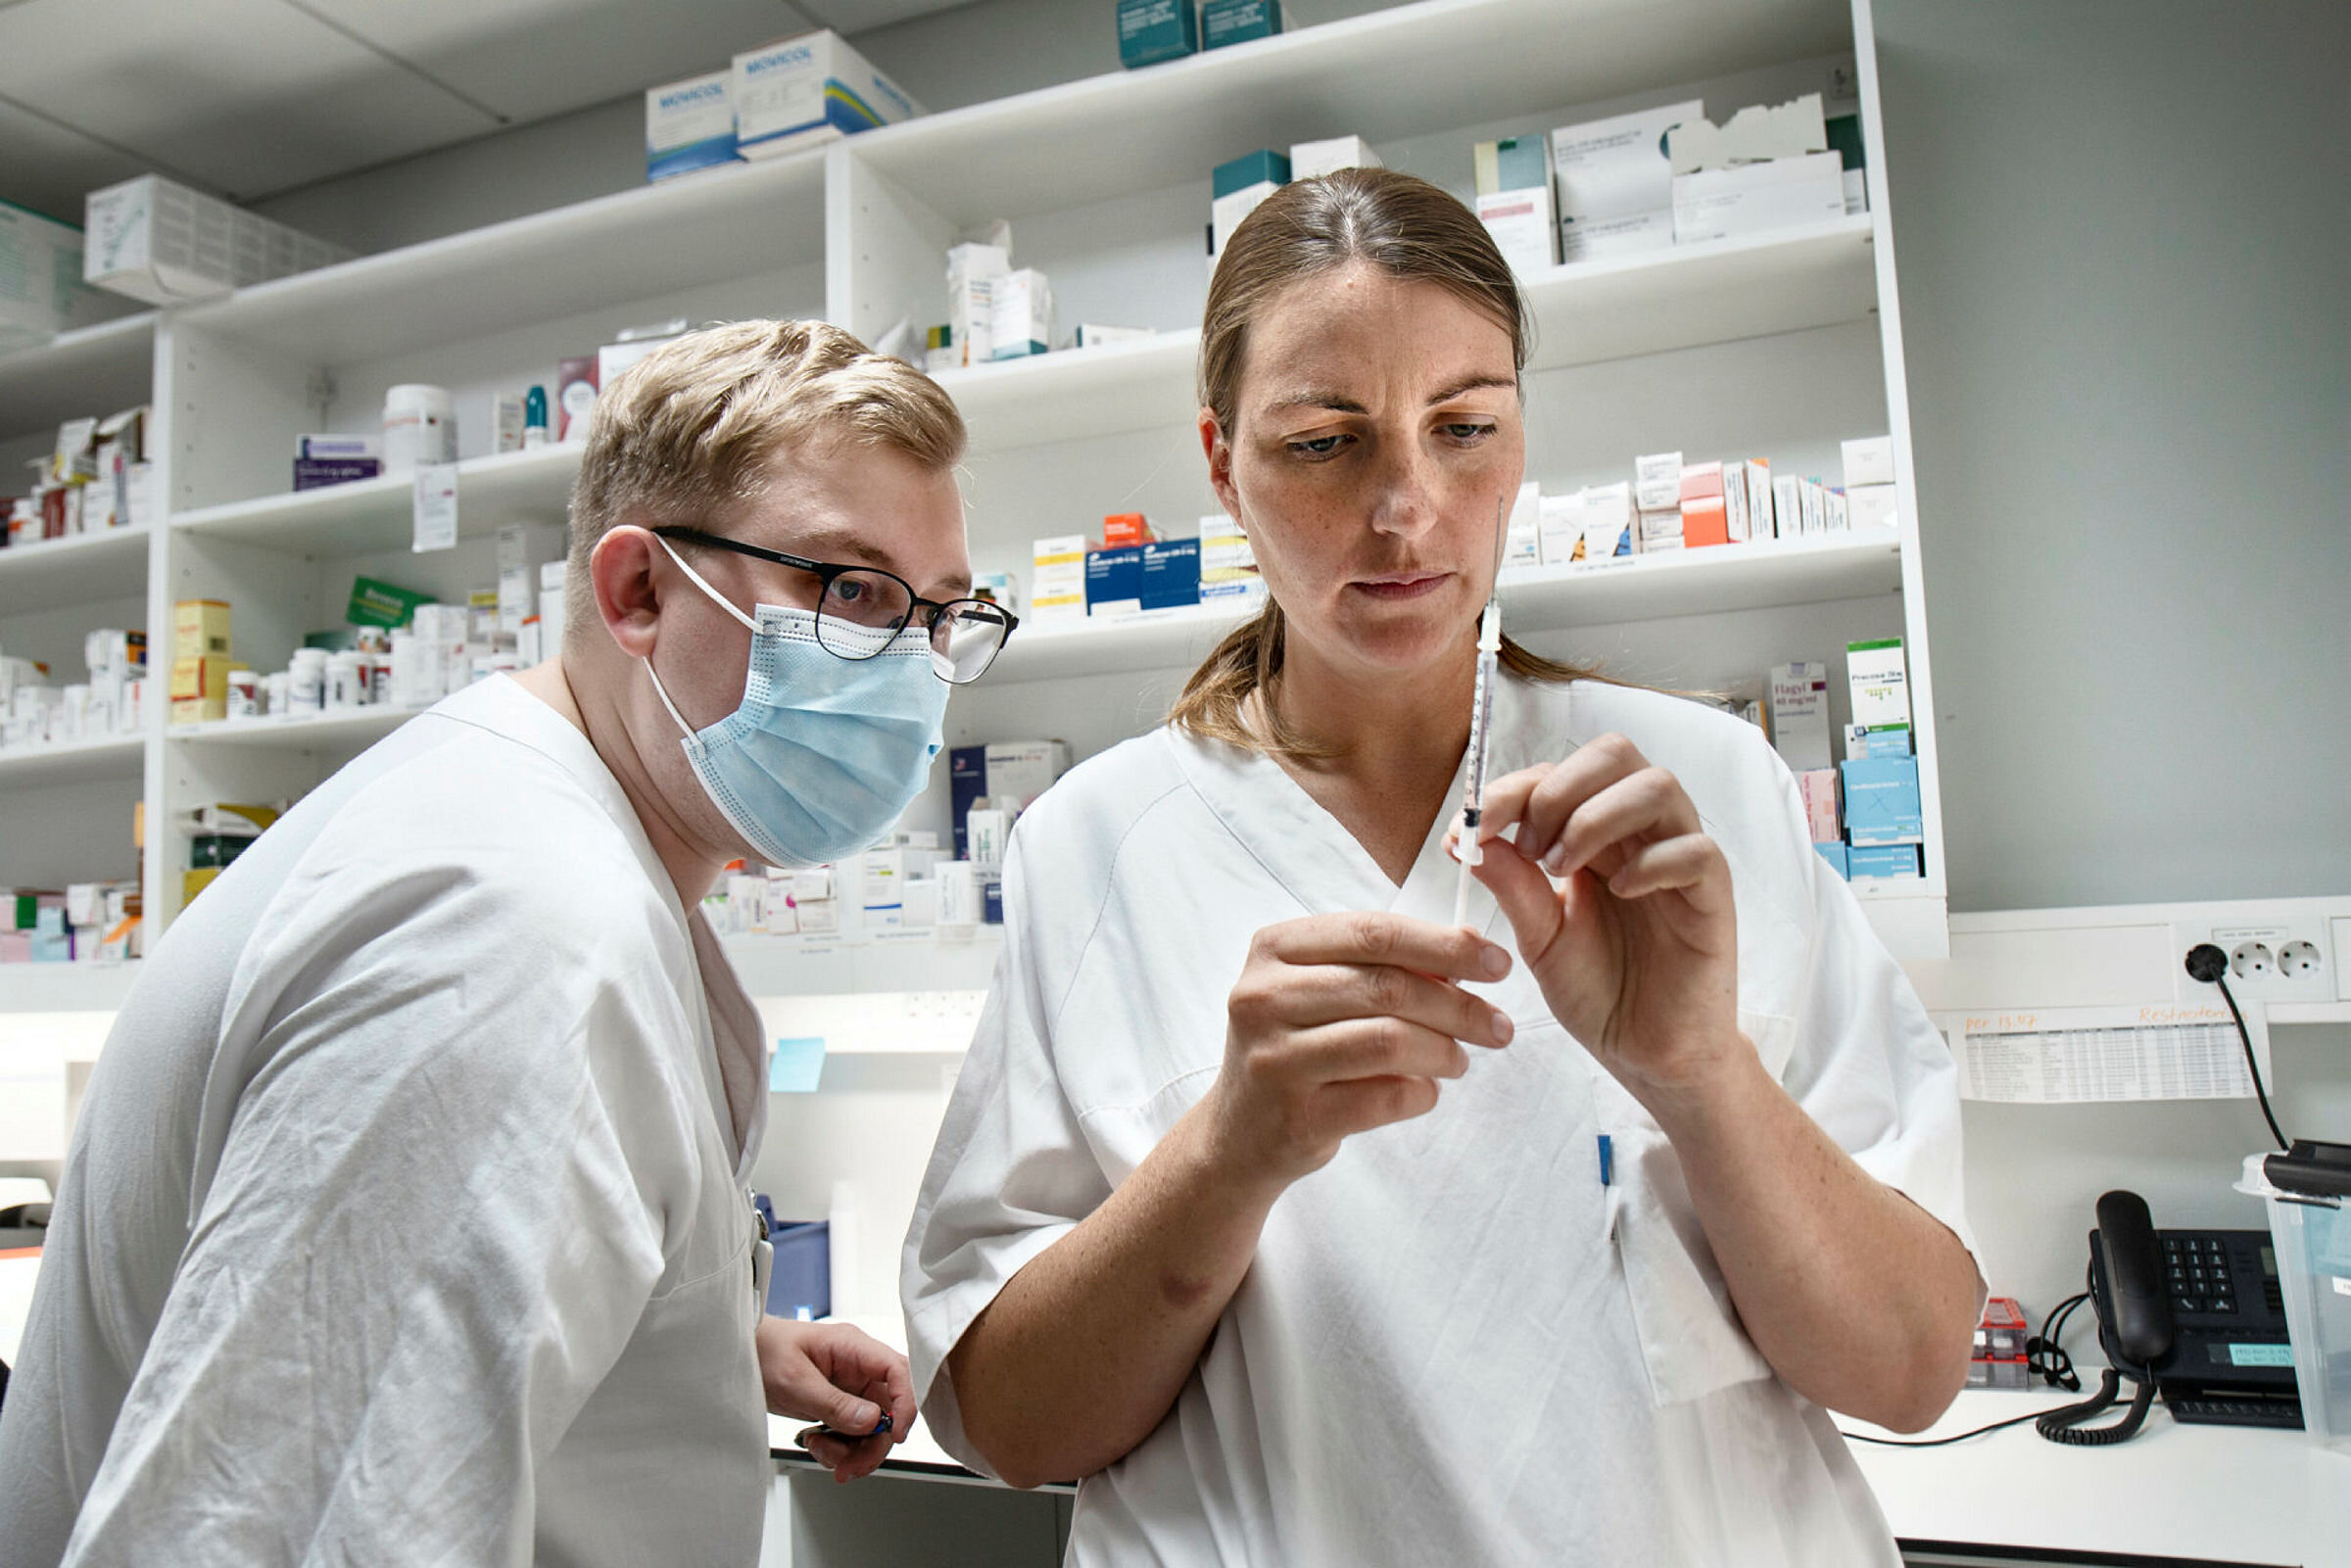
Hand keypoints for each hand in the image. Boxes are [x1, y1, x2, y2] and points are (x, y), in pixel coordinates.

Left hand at [757, 1316, 915, 1482]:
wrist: (743, 1357)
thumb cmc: (764, 1351)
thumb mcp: (795, 1380)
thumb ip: (834, 1403)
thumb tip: (872, 1421)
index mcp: (853, 1347)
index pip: (897, 1370)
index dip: (905, 1403)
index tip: (895, 1434)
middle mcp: (858, 1367)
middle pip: (888, 1409)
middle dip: (872, 1443)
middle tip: (848, 1465)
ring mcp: (850, 1387)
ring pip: (872, 1428)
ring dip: (852, 1451)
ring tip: (820, 1450)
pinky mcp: (839, 1404)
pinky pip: (853, 1433)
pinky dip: (839, 1449)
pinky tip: (816, 1444)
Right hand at [1202, 913, 1515, 1188]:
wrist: (1239, 1134)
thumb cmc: (1295, 1047)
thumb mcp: (1319, 989)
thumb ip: (1380, 965)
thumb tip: (1469, 950)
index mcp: (1273, 949)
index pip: (1373, 932)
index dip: (1444, 944)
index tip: (1497, 961)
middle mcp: (1263, 998)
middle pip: (1387, 987)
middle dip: (1458, 1005)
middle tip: (1498, 1025)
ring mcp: (1274, 1059)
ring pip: (1389, 1041)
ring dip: (1444, 1051)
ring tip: (1460, 1061)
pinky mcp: (1296, 1116)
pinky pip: (1384, 1098)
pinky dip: (1420, 1093)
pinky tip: (1425, 1091)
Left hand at [1457, 734, 1739, 1105]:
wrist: (1649, 1058)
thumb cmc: (1600, 992)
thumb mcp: (1539, 938)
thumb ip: (1512, 886)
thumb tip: (1468, 834)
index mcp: (1596, 835)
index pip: (1560, 773)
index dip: (1512, 788)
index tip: (1472, 827)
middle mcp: (1641, 834)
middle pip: (1614, 753)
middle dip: (1557, 789)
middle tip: (1529, 848)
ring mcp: (1680, 859)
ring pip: (1657, 786)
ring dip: (1596, 816)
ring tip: (1563, 869)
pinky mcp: (1713, 897)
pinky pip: (1696, 851)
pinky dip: (1652, 863)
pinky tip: (1620, 894)